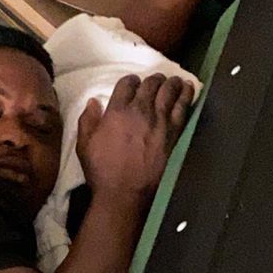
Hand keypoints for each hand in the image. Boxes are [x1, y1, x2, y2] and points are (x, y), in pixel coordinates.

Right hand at [76, 73, 194, 211]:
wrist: (124, 193)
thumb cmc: (101, 171)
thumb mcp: (84, 146)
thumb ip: (87, 121)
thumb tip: (92, 102)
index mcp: (117, 111)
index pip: (127, 83)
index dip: (131, 81)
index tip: (133, 84)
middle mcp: (140, 111)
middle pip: (151, 84)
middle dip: (153, 80)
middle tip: (155, 81)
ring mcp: (159, 121)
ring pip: (169, 91)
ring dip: (171, 83)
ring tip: (173, 81)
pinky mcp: (173, 133)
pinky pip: (183, 107)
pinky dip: (186, 95)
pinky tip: (188, 88)